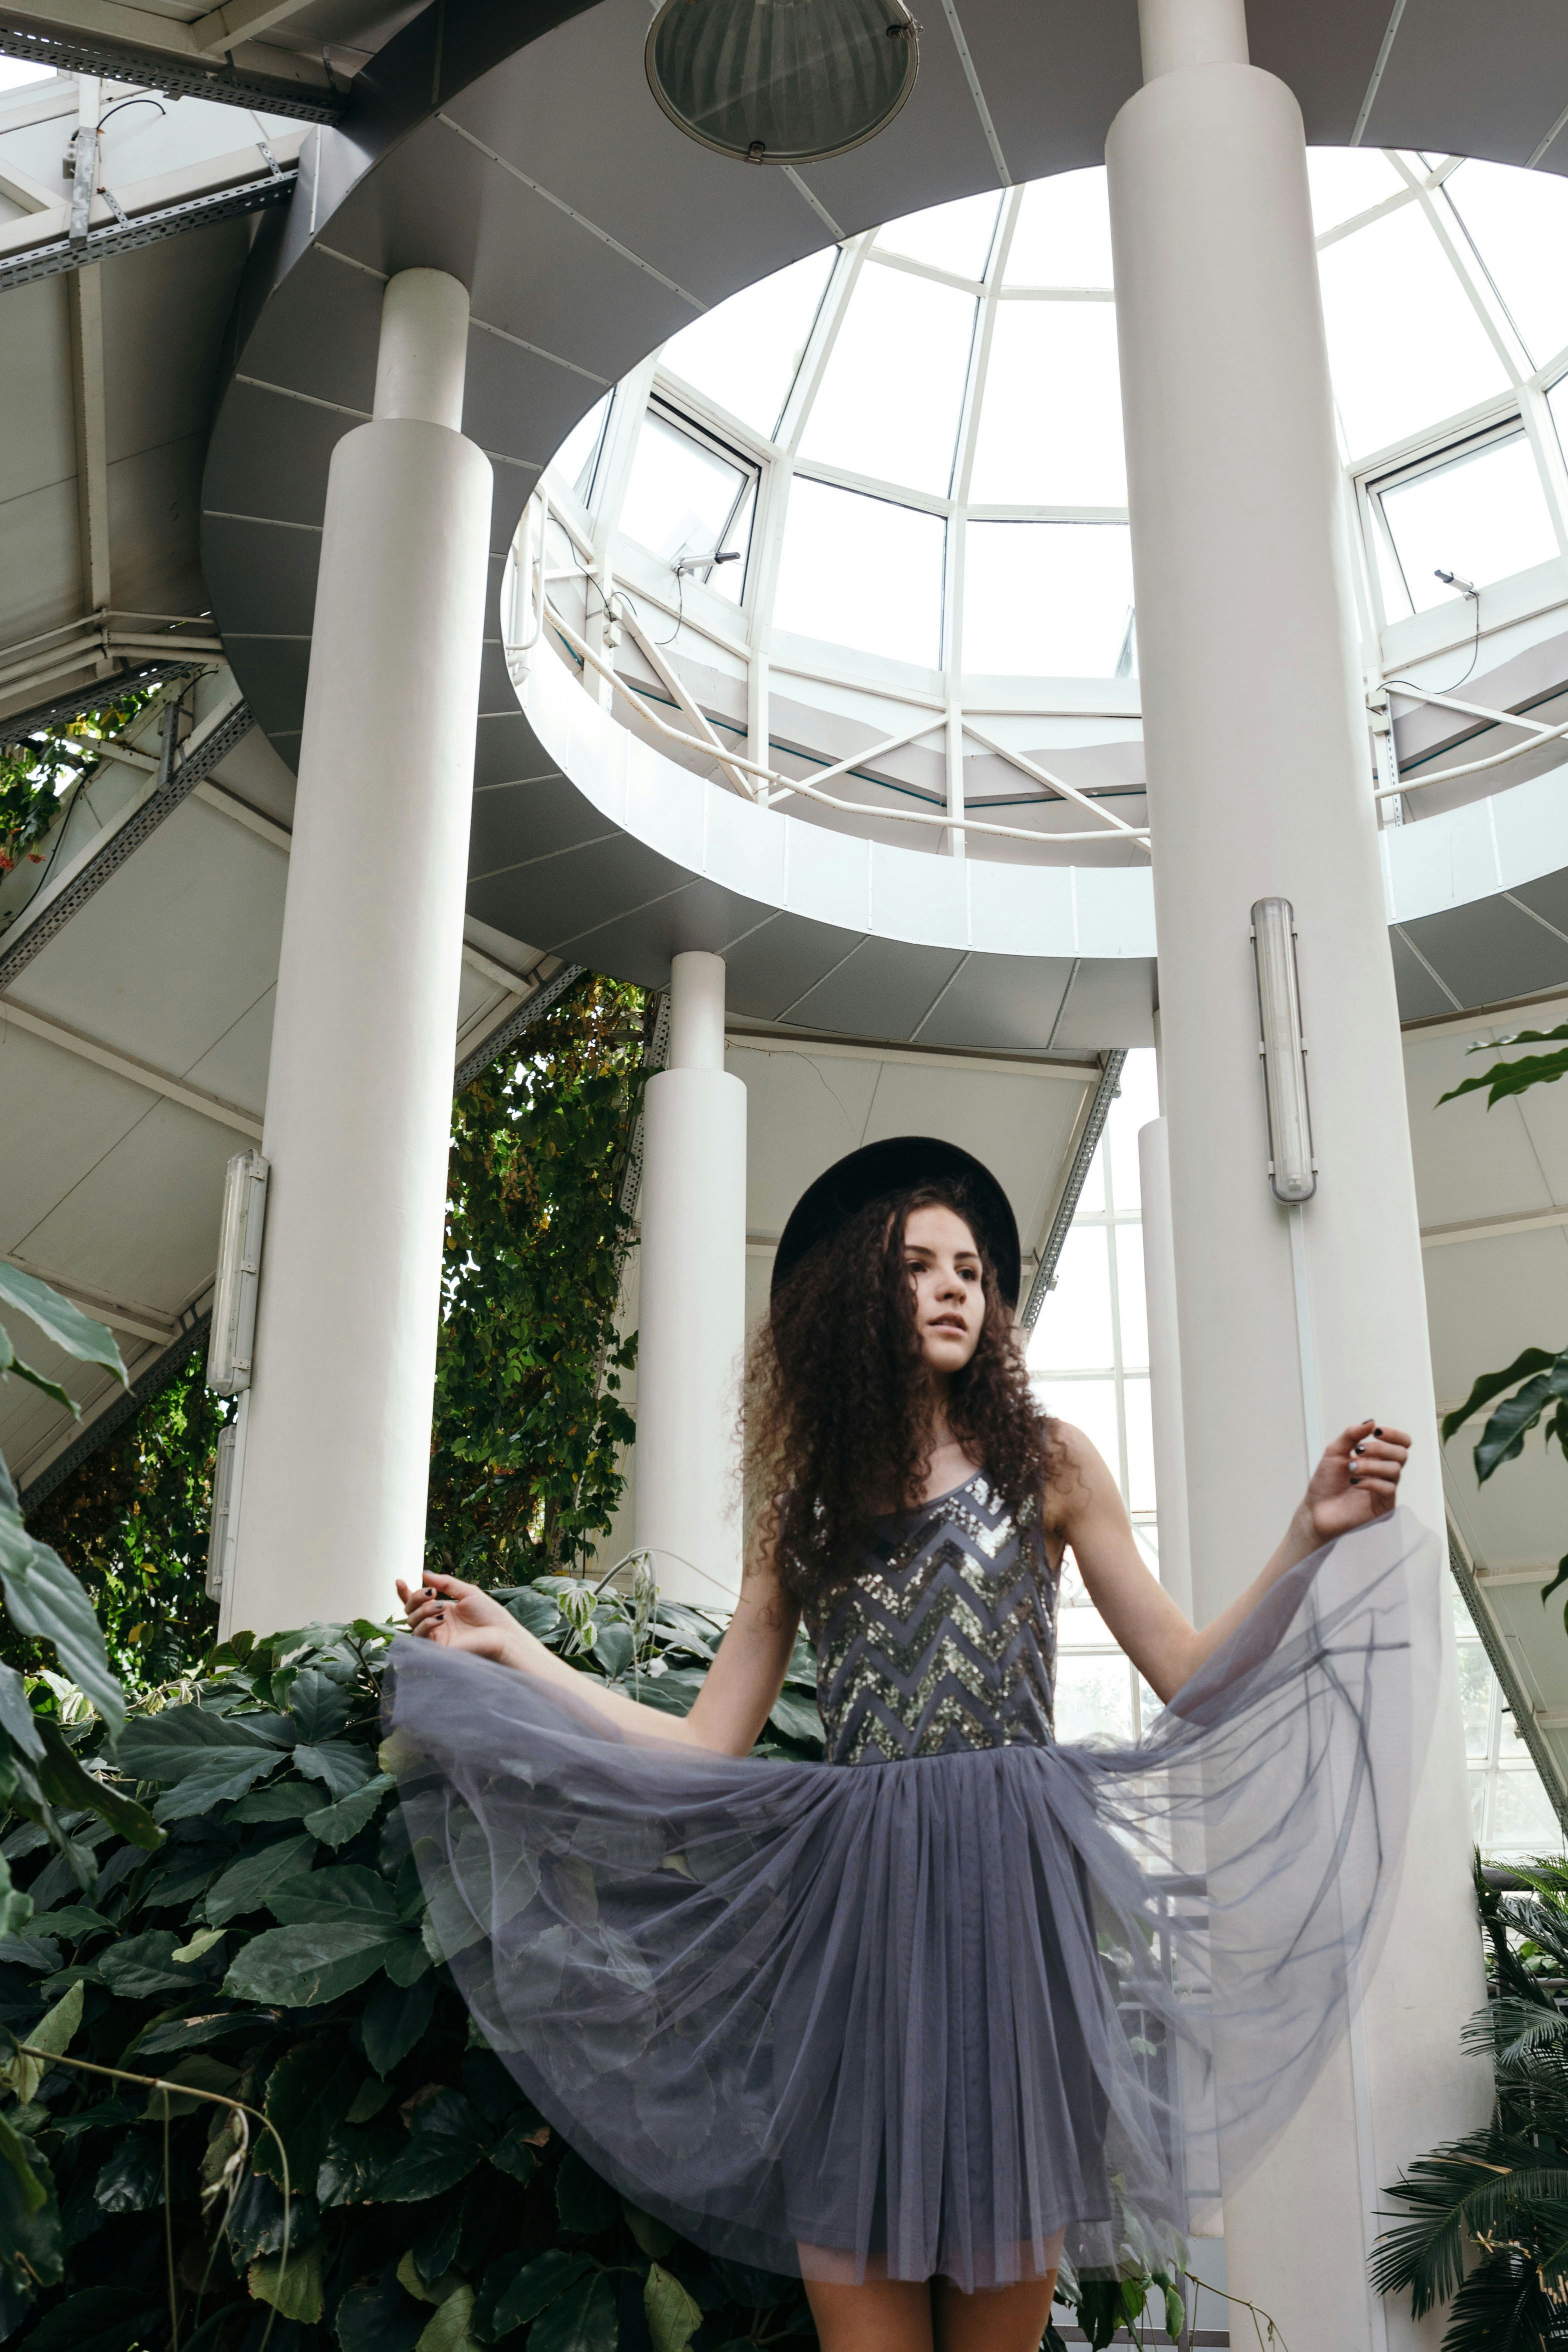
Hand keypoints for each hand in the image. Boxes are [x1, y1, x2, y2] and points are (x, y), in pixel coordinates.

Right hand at [395, 1572, 521, 1665]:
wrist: (502, 1634)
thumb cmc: (489, 1615)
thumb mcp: (467, 1592)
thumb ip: (445, 1583)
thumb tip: (424, 1573)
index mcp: (442, 1611)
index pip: (417, 1603)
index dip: (405, 1593)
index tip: (400, 1580)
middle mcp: (436, 1624)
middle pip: (410, 1611)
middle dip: (415, 1598)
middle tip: (432, 1593)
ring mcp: (436, 1637)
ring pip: (412, 1623)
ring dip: (423, 1610)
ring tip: (441, 1606)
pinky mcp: (437, 1649)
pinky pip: (420, 1636)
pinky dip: (426, 1623)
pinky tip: (440, 1619)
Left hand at [1303, 1420, 1410, 1541]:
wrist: (1316, 1509)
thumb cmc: (1326, 1482)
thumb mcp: (1334, 1452)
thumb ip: (1351, 1435)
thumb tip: (1371, 1422)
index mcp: (1377, 1457)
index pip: (1401, 1443)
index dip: (1394, 1435)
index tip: (1376, 1431)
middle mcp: (1384, 1472)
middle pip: (1402, 1454)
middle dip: (1380, 1448)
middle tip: (1358, 1450)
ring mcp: (1386, 1489)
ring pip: (1395, 1470)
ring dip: (1371, 1465)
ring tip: (1351, 1468)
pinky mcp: (1384, 1505)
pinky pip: (1388, 1488)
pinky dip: (1371, 1481)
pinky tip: (1354, 1482)